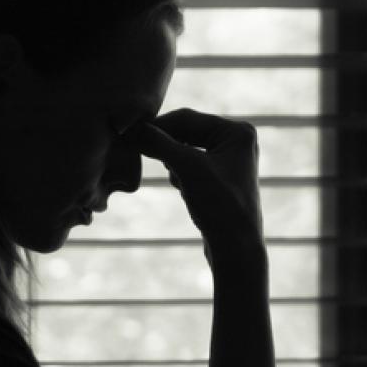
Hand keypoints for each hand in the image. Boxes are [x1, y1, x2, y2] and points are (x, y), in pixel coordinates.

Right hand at [127, 109, 264, 262]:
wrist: (235, 248)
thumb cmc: (220, 205)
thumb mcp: (188, 169)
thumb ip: (160, 144)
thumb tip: (131, 128)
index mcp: (237, 131)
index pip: (188, 118)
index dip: (157, 126)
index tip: (129, 133)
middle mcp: (236, 140)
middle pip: (187, 131)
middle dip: (166, 145)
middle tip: (137, 150)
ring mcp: (228, 159)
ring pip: (185, 148)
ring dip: (173, 161)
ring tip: (176, 179)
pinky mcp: (218, 177)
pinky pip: (190, 164)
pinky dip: (179, 173)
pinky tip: (183, 189)